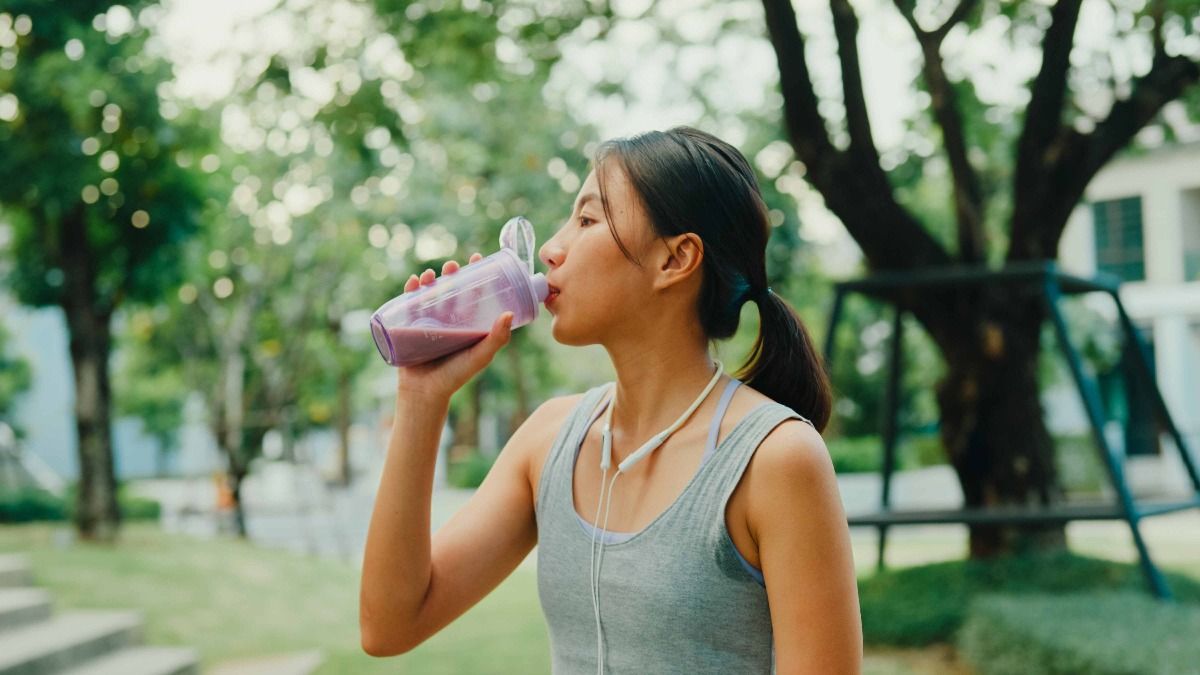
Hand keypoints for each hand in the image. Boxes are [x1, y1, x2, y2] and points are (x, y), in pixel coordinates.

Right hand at [395, 253, 513, 402]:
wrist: (426, 393)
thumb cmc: (456, 376)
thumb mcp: (480, 356)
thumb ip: (497, 338)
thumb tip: (509, 313)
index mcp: (466, 322)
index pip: (473, 292)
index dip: (477, 274)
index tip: (479, 257)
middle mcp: (448, 319)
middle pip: (450, 288)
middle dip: (451, 273)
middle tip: (453, 266)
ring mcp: (428, 321)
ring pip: (429, 293)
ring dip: (429, 279)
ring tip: (430, 274)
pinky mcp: (409, 326)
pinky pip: (408, 304)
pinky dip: (410, 291)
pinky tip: (414, 283)